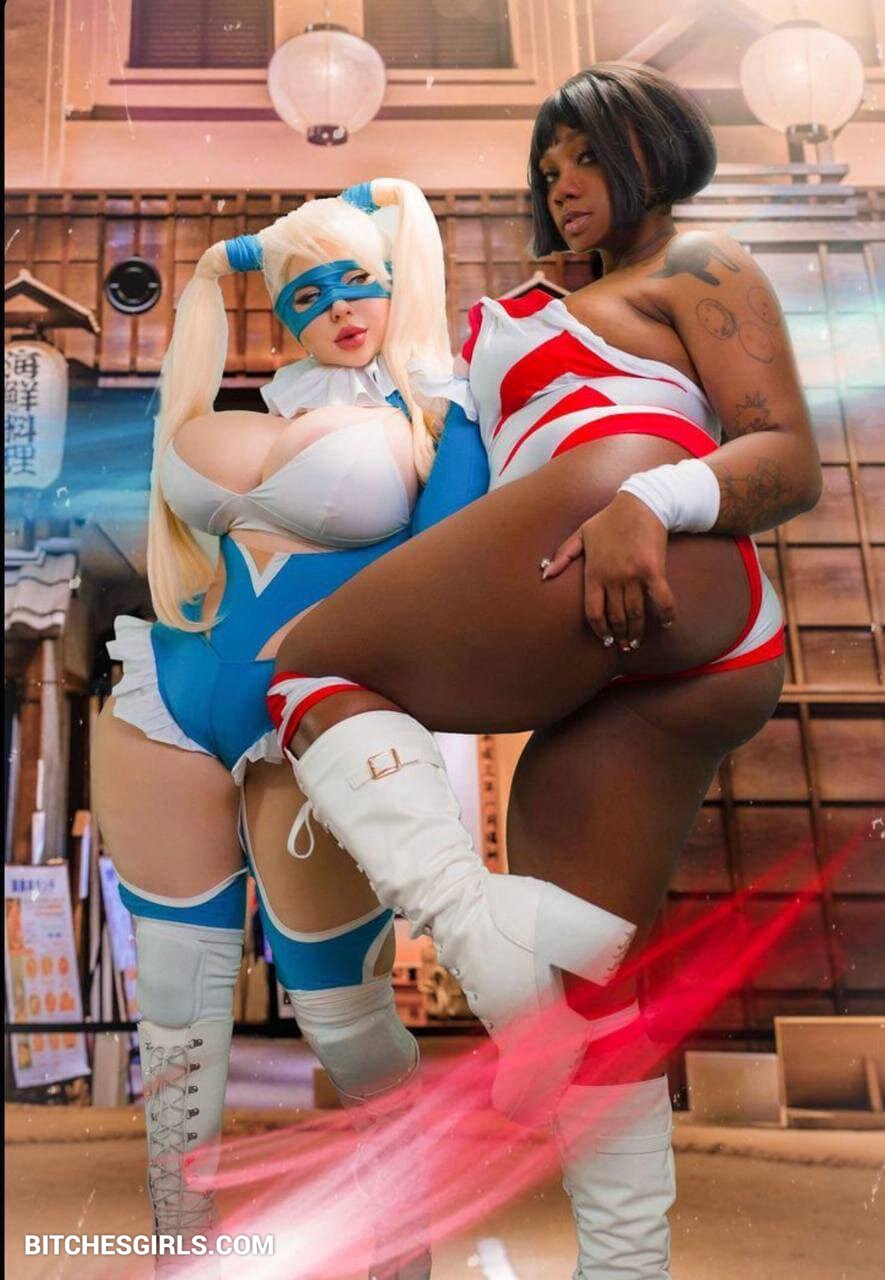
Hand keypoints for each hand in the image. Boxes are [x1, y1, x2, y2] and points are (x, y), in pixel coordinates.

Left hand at [541, 492, 674, 649]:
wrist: (640, 503)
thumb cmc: (609, 520)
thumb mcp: (581, 534)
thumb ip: (563, 556)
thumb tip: (545, 575)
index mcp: (594, 572)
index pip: (593, 612)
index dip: (600, 630)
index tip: (605, 639)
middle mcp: (613, 577)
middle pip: (616, 617)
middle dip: (620, 635)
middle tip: (624, 644)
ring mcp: (634, 575)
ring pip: (636, 613)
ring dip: (638, 631)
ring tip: (638, 641)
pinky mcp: (654, 570)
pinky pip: (661, 599)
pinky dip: (666, 614)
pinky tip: (667, 623)